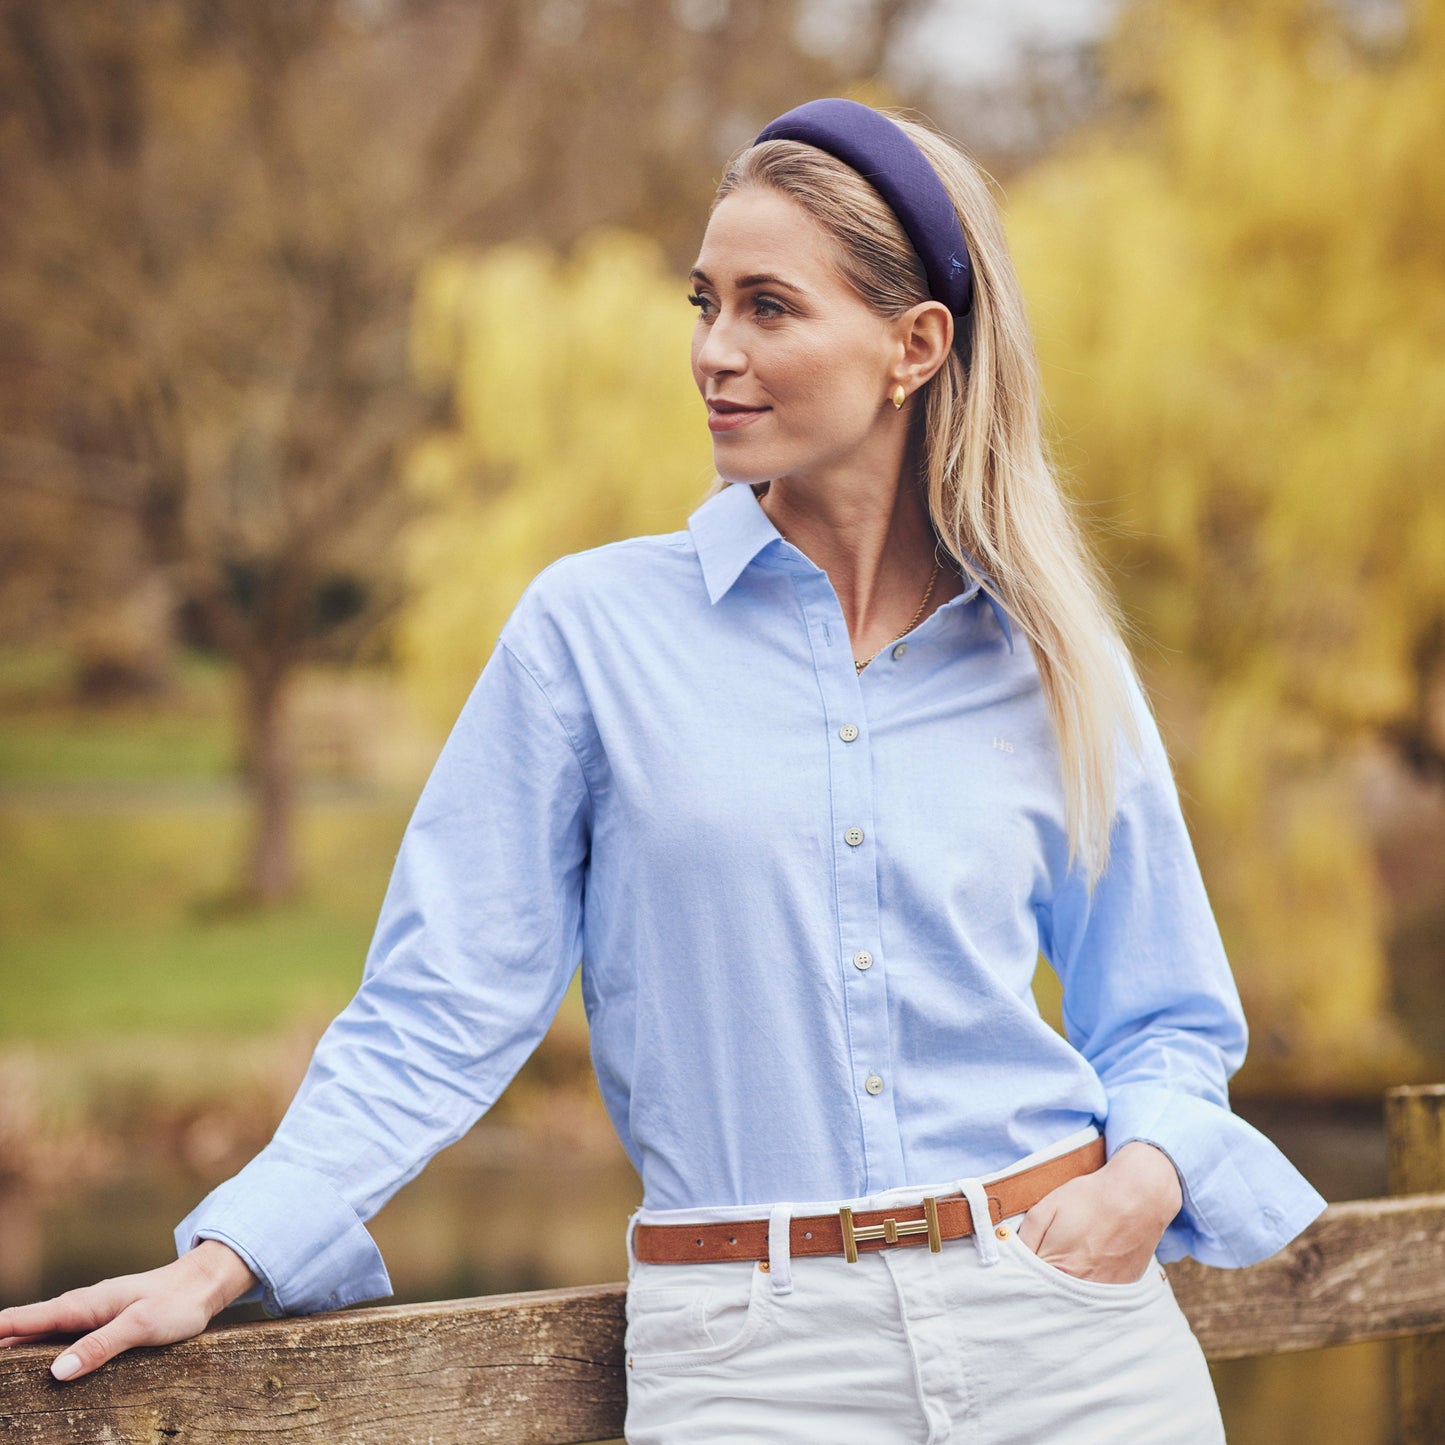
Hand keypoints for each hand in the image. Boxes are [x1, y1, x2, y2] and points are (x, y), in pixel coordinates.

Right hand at [0, 1241, 257, 1380]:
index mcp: (82, 1306)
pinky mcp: (101, 1325)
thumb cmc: (176, 1303)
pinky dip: (39, 1352)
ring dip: (14, 1350)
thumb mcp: (140, 1326)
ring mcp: (89, 1316)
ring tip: (1, 1377)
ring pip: (40, 1335)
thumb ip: (100, 1346)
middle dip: (0, 1346)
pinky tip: (34, 1369)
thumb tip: (56, 1372)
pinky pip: (60, 1339)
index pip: (22, 1319)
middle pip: (24, 1329)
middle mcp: (79, 1308)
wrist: (203, 1286)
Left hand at [1016, 1141, 1181, 1283]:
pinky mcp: (1121, 1289)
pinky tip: (1090, 1269)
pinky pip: (1097, 1299)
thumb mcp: (1047, 1207)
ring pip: (1073, 1300)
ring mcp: (1103, 1290)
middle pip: (1051, 1296)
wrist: (1137, 1197)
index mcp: (1057, 1265)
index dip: (1021, 1276)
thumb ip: (1026, 1236)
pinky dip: (1088, 1290)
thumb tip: (1009, 1253)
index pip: (1029, 1284)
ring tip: (1068, 1265)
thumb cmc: (1089, 1198)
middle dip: (1041, 1285)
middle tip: (1042, 1266)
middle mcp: (1080, 1285)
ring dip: (1064, 1290)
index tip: (1017, 1271)